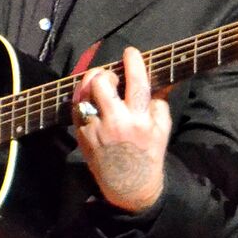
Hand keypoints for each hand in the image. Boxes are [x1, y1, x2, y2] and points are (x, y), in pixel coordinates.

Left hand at [73, 46, 170, 212]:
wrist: (130, 185)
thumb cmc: (148, 153)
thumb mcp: (162, 128)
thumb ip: (159, 102)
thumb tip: (161, 79)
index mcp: (139, 120)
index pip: (136, 83)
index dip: (133, 62)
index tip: (130, 52)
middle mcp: (116, 123)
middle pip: (102, 84)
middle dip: (106, 74)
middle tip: (111, 78)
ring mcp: (96, 130)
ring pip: (85, 95)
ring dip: (91, 85)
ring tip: (98, 86)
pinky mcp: (82, 136)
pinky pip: (76, 108)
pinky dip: (82, 99)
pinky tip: (90, 100)